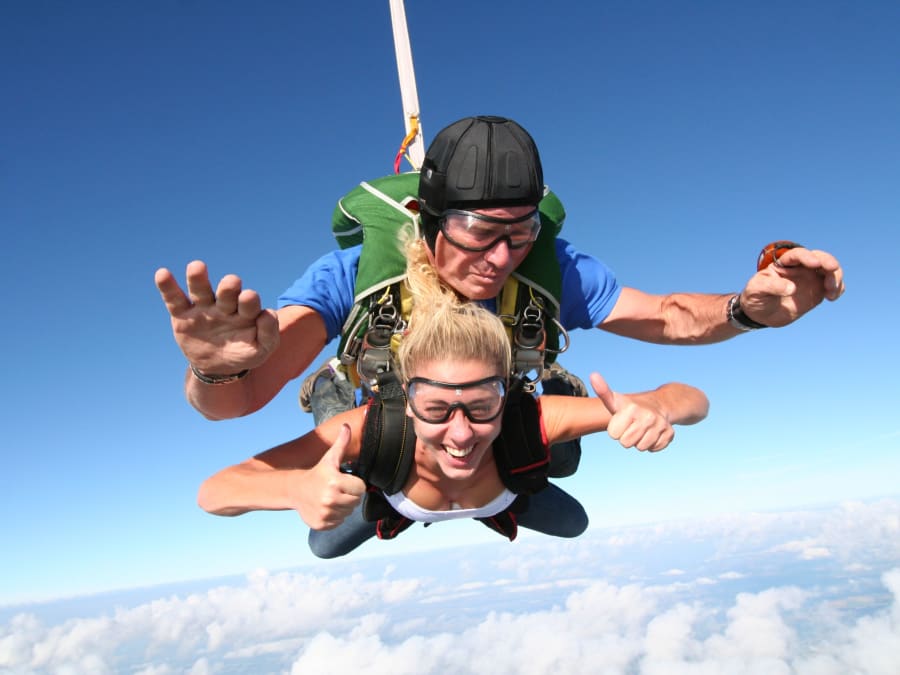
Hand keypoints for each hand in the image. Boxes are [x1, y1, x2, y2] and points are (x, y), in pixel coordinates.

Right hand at [155, 260, 279, 373]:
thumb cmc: (243, 353)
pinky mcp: (182, 315)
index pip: (248, 302)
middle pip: (226, 291)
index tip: (249, 298)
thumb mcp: (261, 350)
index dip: (249, 300)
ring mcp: (203, 309)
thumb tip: (267, 313)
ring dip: (198, 278)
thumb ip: (269, 334)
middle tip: (232, 282)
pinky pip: (174, 299)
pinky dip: (167, 287)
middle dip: (229, 287)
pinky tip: (162, 273)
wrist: (218, 368)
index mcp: (245, 312)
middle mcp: (224, 305)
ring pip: (200, 290)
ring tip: (197, 266)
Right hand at [298, 424, 365, 529]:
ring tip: (332, 497)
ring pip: (348, 512)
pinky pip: (339, 522)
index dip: (354, 484)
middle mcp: (330, 499)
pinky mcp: (322, 524)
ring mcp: (325, 514)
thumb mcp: (329, 458)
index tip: (344, 480)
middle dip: (350, 495)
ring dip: (343, 506)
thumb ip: (341, 443)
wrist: (295, 490)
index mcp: (334, 482)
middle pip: (356, 501)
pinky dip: (335, 516)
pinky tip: (327, 507)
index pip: (360, 488)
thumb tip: (347, 426)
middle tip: (338, 489)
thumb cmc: (318, 473)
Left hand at [591, 373, 673, 451]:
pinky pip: (653, 448)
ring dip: (639, 441)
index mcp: (631, 408)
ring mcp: (660, 425)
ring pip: (640, 447)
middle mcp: (647, 416)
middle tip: (632, 425)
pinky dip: (651, 444)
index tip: (622, 420)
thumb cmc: (629, 407)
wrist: (657, 405)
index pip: (613, 435)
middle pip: (626, 443)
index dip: (616, 429)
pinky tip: (652, 432)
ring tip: (642, 428)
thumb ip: (603, 391)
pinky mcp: (669, 433)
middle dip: (626, 436)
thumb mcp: (615, 400)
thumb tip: (593, 375)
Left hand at [739, 246, 844, 326]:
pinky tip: (832, 297)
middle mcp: (800, 268)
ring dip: (836, 276)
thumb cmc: (755, 298)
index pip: (797, 255)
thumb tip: (791, 288)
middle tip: (832, 269)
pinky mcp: (817, 291)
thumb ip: (771, 286)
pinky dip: (838, 288)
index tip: (814, 263)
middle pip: (819, 258)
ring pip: (830, 270)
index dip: (807, 256)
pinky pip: (833, 286)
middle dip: (828, 261)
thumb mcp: (756, 290)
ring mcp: (810, 278)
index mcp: (783, 263)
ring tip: (831, 291)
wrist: (760, 314)